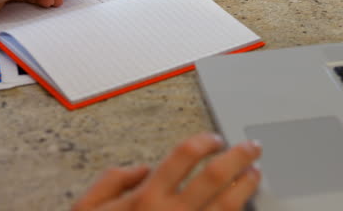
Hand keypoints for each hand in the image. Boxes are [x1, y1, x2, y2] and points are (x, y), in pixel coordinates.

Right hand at [72, 133, 261, 210]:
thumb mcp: (86, 208)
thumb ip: (112, 180)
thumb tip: (142, 169)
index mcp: (146, 197)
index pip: (185, 155)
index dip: (205, 142)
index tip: (214, 139)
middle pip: (215, 176)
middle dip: (239, 156)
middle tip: (252, 147)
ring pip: (228, 205)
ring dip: (246, 186)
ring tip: (255, 173)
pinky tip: (244, 206)